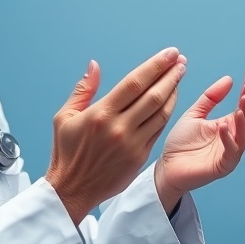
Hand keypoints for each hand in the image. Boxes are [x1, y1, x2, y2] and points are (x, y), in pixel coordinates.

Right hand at [46, 47, 187, 224]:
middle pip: (153, 95)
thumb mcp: (64, 117)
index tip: (169, 53)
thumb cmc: (66, 151)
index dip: (155, 66)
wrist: (72, 190)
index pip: (134, 83)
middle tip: (180, 60)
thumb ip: (83, 90)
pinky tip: (171, 99)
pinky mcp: (140, 157)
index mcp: (100, 114)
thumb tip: (94, 65)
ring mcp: (132, 144)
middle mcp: (119, 128)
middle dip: (170, 75)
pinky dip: (167, 112)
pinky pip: (158, 130)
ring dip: (173, 92)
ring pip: (161, 113)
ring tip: (179, 75)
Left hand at [154, 64, 244, 212]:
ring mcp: (230, 152)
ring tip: (244, 98)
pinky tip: (225, 125)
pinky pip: (232, 151)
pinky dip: (230, 138)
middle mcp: (234, 137)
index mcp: (229, 124)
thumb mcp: (195, 114)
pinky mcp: (223, 166)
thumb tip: (229, 79)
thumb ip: (211, 98)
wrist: (166, 168)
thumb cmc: (180, 143)